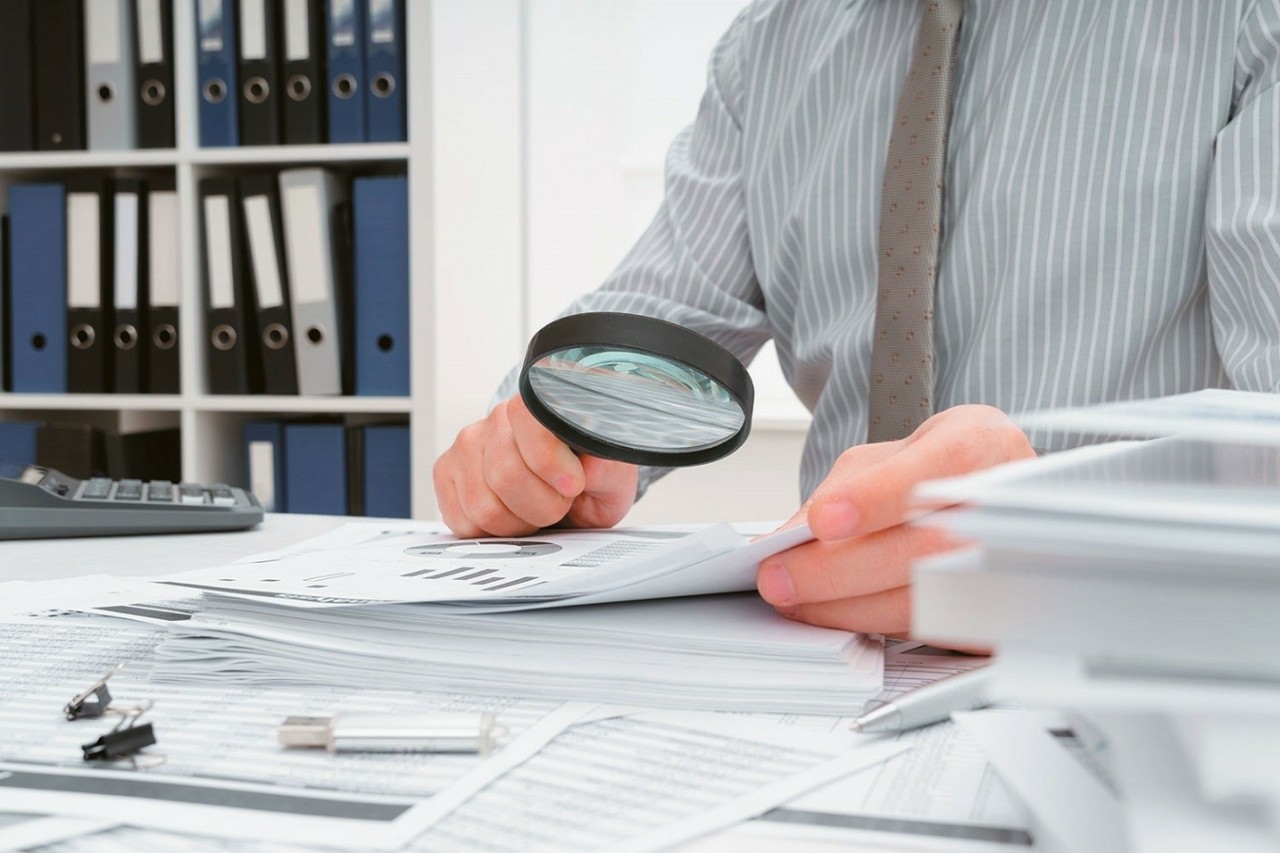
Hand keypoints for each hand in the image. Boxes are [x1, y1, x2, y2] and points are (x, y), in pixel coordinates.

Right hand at [433, 396, 638, 537]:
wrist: (564, 484)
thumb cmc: (588, 476)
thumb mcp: (612, 476)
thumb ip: (607, 469)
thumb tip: (590, 466)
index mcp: (539, 406)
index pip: (530, 426)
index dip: (551, 464)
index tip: (573, 486)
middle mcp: (497, 420)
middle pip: (506, 477)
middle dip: (542, 507)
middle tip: (560, 505)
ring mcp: (467, 445)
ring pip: (483, 506)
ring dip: (518, 523)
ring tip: (535, 509)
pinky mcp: (446, 471)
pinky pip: (462, 520)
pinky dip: (492, 532)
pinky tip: (510, 514)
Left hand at [756, 405, 1034, 635]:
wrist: (989, 496)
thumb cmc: (935, 472)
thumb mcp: (888, 457)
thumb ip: (842, 490)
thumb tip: (790, 540)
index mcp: (984, 445)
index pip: (943, 465)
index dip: (880, 496)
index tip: (824, 519)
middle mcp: (1009, 505)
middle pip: (928, 546)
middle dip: (840, 569)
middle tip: (781, 578)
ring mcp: (1015, 564)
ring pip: (927, 601)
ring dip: (848, 608)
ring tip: (796, 600)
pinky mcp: (1001, 615)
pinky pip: (930, 632)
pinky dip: (874, 625)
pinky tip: (837, 613)